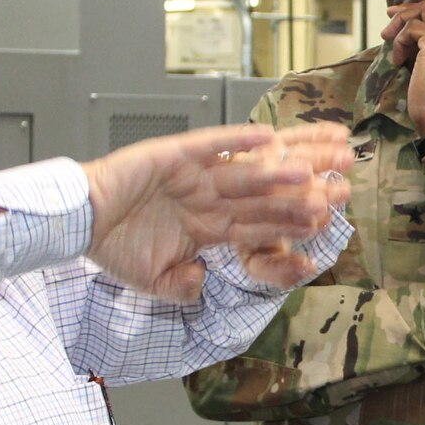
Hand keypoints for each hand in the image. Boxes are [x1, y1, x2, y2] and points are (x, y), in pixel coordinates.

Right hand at [81, 122, 352, 301]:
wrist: (79, 221)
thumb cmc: (113, 247)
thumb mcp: (153, 281)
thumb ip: (182, 287)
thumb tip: (205, 282)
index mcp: (209, 228)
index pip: (261, 226)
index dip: (294, 223)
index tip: (330, 220)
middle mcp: (208, 199)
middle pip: (267, 194)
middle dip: (306, 189)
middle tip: (345, 180)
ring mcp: (195, 176)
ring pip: (247, 171)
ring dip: (282, 169)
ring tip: (318, 166)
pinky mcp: (174, 155)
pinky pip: (211, 146)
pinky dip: (236, 142)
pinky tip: (267, 138)